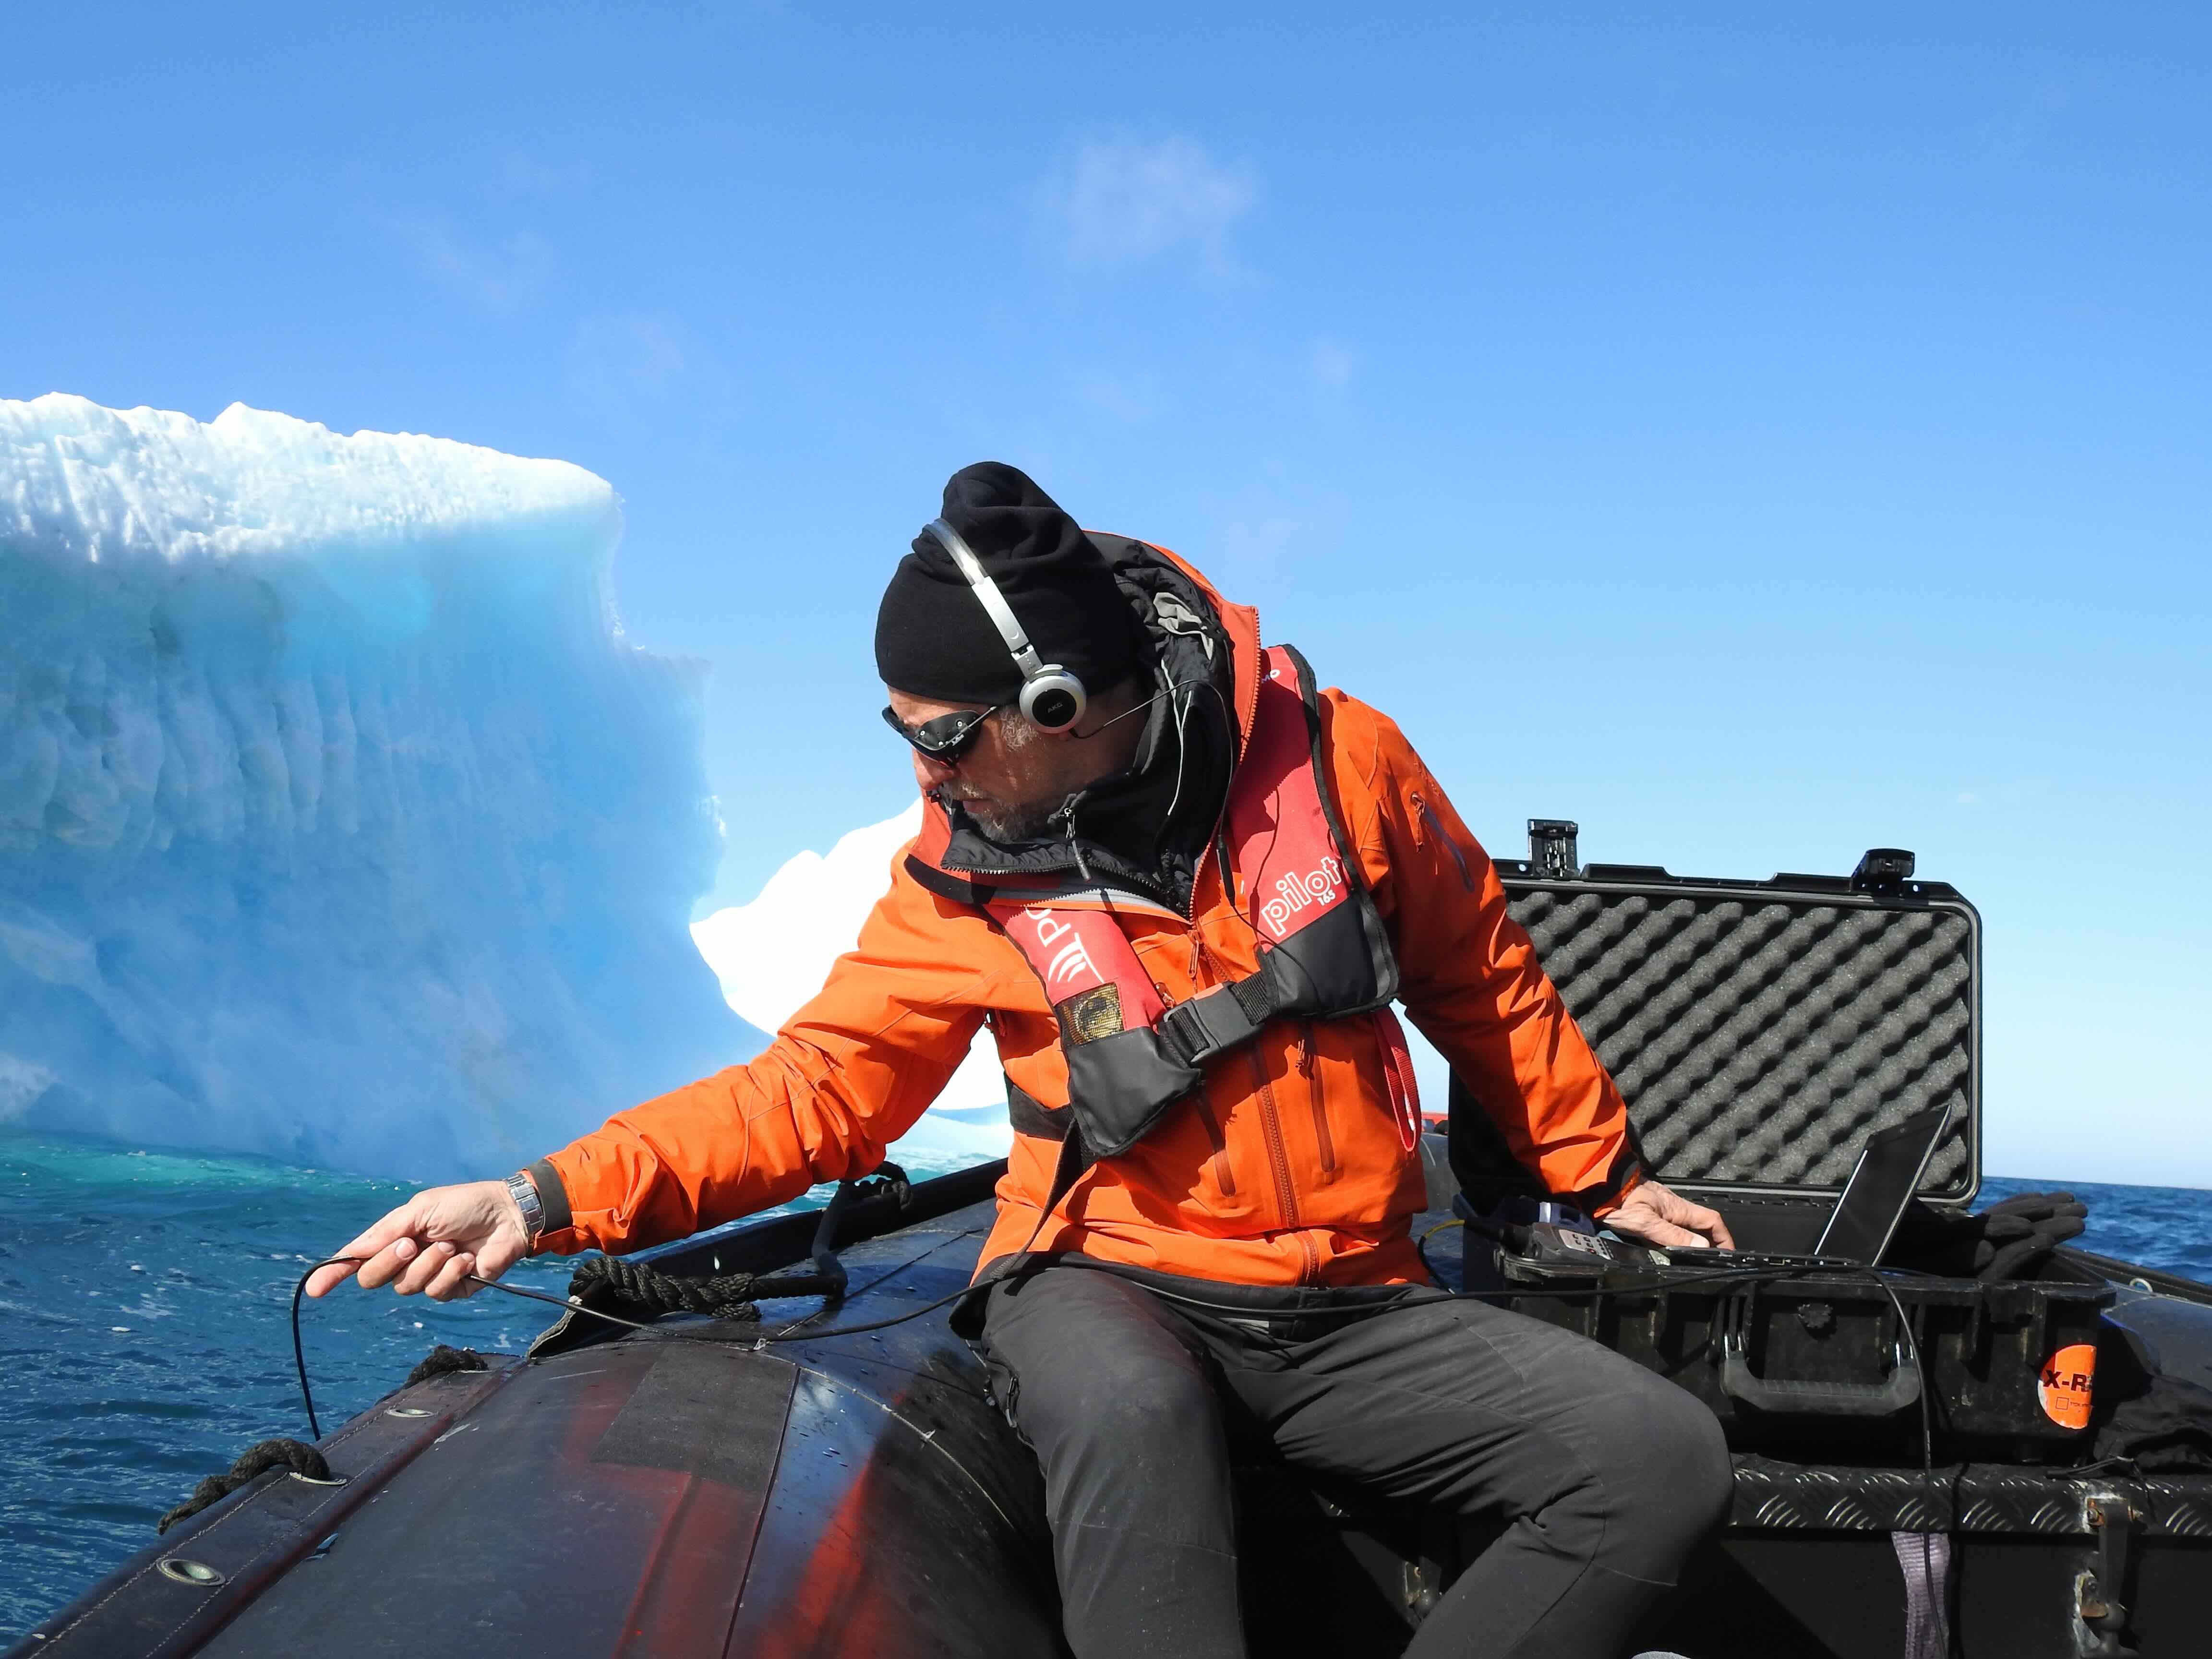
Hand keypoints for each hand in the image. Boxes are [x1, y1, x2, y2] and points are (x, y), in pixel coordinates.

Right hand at [303, 1180, 531, 1301]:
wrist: (507, 1214)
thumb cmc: (464, 1205)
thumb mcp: (421, 1210)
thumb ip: (385, 1232)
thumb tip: (350, 1254)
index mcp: (394, 1236)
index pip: (357, 1260)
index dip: (334, 1273)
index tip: (315, 1288)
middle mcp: (406, 1259)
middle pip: (374, 1278)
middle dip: (390, 1261)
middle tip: (412, 1243)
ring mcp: (428, 1276)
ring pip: (406, 1287)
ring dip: (429, 1263)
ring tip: (451, 1245)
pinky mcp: (452, 1289)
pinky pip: (435, 1292)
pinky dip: (450, 1273)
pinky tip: (465, 1259)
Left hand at [1600, 1179, 1735, 1250]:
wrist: (1595, 1187)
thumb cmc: (1619, 1202)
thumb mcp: (1646, 1223)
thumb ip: (1673, 1236)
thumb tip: (1702, 1247)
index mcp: (1678, 1207)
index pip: (1712, 1221)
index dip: (1724, 1237)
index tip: (1728, 1254)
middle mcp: (1673, 1206)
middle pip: (1701, 1225)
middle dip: (1711, 1241)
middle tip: (1712, 1262)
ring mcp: (1661, 1208)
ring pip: (1685, 1227)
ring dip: (1692, 1241)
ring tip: (1694, 1261)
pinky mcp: (1648, 1211)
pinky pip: (1669, 1227)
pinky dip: (1675, 1239)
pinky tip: (1669, 1251)